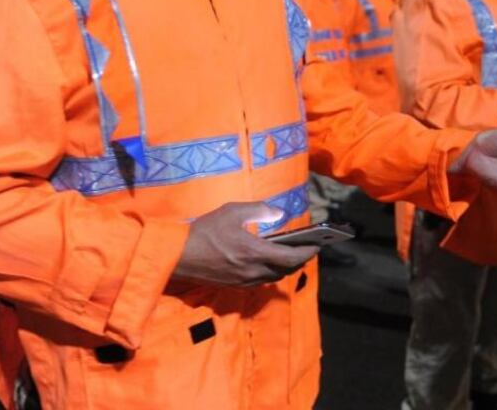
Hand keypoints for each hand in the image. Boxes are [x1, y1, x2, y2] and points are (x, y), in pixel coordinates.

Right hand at [173, 202, 318, 286]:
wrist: (177, 256)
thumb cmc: (205, 231)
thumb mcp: (233, 211)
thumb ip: (260, 210)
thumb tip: (278, 214)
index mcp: (256, 252)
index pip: (292, 258)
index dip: (308, 253)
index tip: (318, 246)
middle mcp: (253, 270)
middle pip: (286, 270)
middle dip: (300, 261)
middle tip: (308, 250)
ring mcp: (244, 281)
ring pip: (274, 277)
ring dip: (286, 268)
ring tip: (293, 255)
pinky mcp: (235, 285)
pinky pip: (261, 281)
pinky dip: (271, 272)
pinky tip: (271, 262)